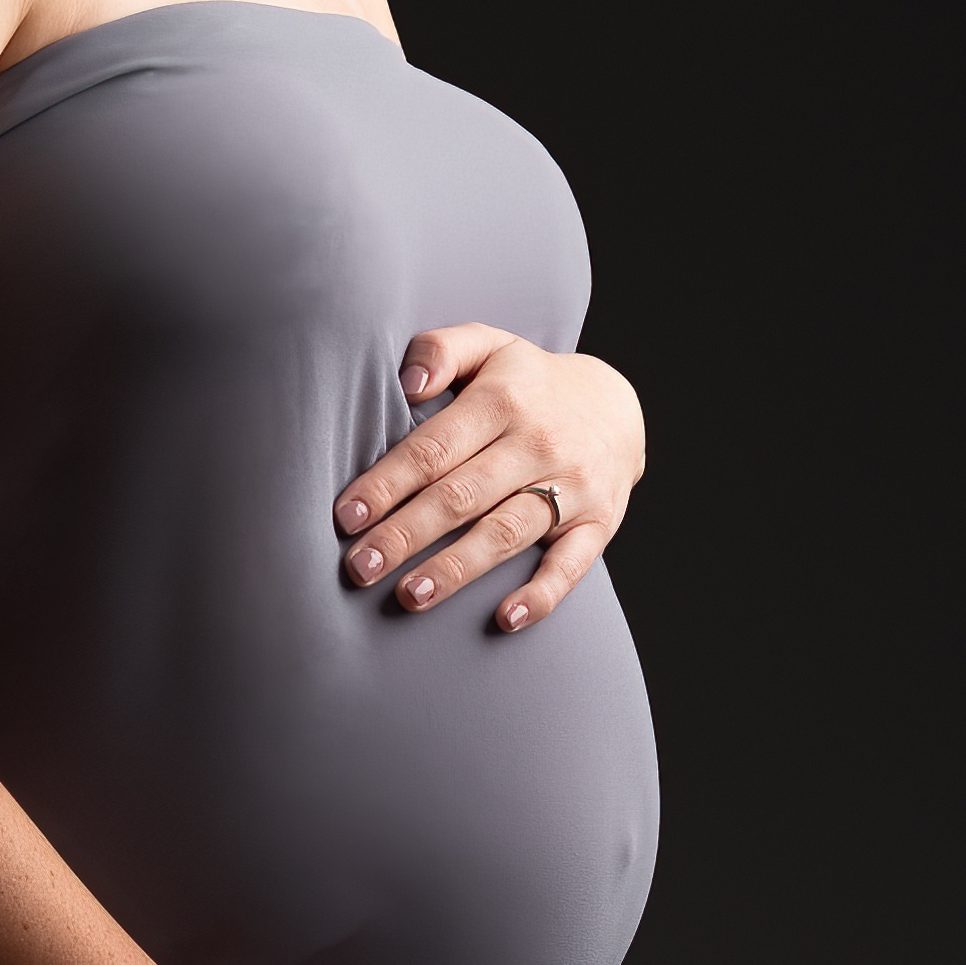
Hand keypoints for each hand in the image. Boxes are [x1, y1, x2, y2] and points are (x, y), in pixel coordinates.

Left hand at [335, 328, 647, 631]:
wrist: (617, 407)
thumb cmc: (529, 384)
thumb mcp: (490, 345)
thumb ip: (441, 349)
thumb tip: (406, 383)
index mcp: (503, 400)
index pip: (434, 448)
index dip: (388, 484)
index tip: (348, 518)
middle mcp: (537, 444)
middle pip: (462, 495)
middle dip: (406, 533)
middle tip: (360, 567)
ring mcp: (572, 487)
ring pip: (506, 532)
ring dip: (456, 568)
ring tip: (410, 596)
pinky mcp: (598, 524)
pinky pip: (570, 565)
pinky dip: (541, 595)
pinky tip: (505, 619)